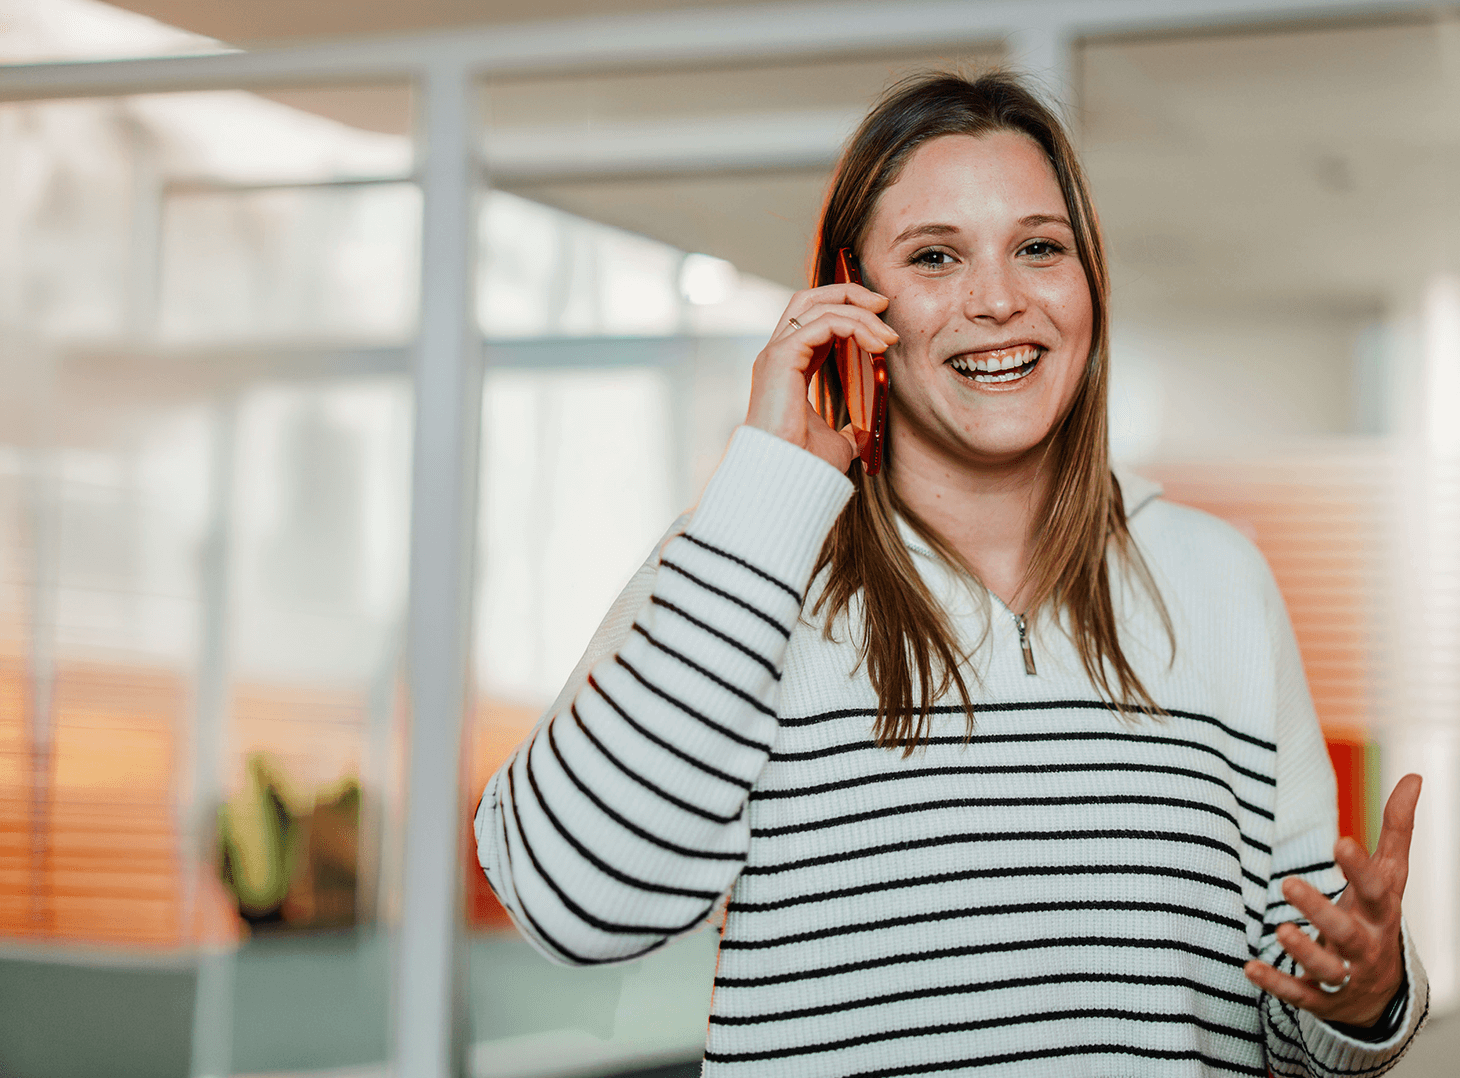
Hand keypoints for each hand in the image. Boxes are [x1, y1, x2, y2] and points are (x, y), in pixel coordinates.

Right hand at [745, 282, 897, 470]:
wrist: (787, 478)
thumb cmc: (805, 464)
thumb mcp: (837, 441)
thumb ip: (849, 428)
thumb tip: (865, 431)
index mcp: (789, 367)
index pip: (815, 319)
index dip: (849, 312)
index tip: (883, 326)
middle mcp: (778, 354)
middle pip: (810, 297)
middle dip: (850, 293)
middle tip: (885, 306)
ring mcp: (776, 353)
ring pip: (818, 304)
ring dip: (860, 312)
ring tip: (888, 336)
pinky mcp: (781, 357)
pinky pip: (823, 322)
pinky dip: (854, 325)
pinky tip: (876, 344)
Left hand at [1244, 773, 1420, 1026]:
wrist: (1381, 989)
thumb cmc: (1377, 916)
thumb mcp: (1391, 876)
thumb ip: (1397, 829)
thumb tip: (1414, 776)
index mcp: (1380, 912)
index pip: (1376, 889)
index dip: (1360, 868)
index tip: (1341, 842)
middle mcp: (1365, 944)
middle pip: (1347, 930)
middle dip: (1321, 911)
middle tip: (1288, 883)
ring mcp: (1346, 974)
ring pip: (1328, 966)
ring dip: (1304, 951)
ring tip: (1281, 930)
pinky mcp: (1323, 997)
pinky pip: (1300, 994)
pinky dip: (1276, 983)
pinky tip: (1250, 968)